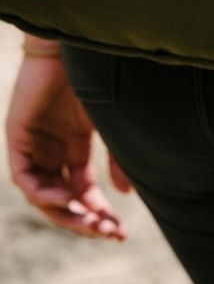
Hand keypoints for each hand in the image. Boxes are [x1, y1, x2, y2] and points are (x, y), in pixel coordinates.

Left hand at [5, 50, 131, 239]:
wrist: (81, 49)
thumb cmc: (101, 80)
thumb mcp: (114, 128)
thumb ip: (116, 161)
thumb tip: (125, 196)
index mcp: (75, 149)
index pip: (84, 193)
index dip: (100, 214)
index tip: (120, 232)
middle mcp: (53, 152)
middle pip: (64, 201)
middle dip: (86, 220)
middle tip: (108, 234)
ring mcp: (35, 146)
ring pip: (42, 196)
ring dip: (66, 213)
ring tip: (91, 222)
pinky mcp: (19, 137)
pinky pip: (25, 178)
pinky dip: (44, 193)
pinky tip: (67, 199)